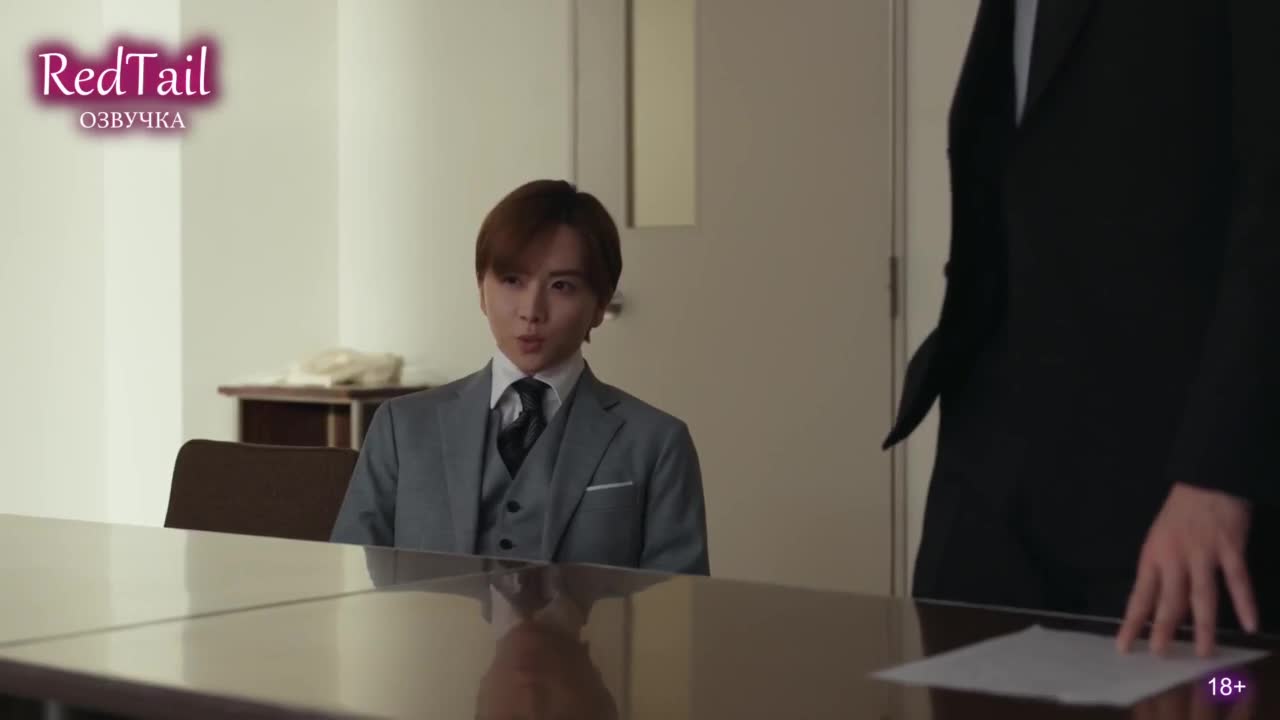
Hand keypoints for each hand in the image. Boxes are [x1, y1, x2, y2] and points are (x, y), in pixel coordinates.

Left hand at [1117, 483, 1255, 656]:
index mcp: (1152, 557)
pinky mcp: (1230, 548)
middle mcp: (1174, 558)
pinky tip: (1249, 625)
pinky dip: (1245, 603)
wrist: (1206, 481)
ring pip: (1202, 595)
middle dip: (1164, 629)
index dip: (1132, 623)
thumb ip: (1160, 572)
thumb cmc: (1179, 514)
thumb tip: (1158, 608)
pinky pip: (1238, 580)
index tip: (1124, 647)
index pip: (1139, 596)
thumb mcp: (1158, 541)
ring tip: (1204, 651)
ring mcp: (1203, 553)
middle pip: (1169, 600)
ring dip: (1204, 625)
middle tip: (1161, 655)